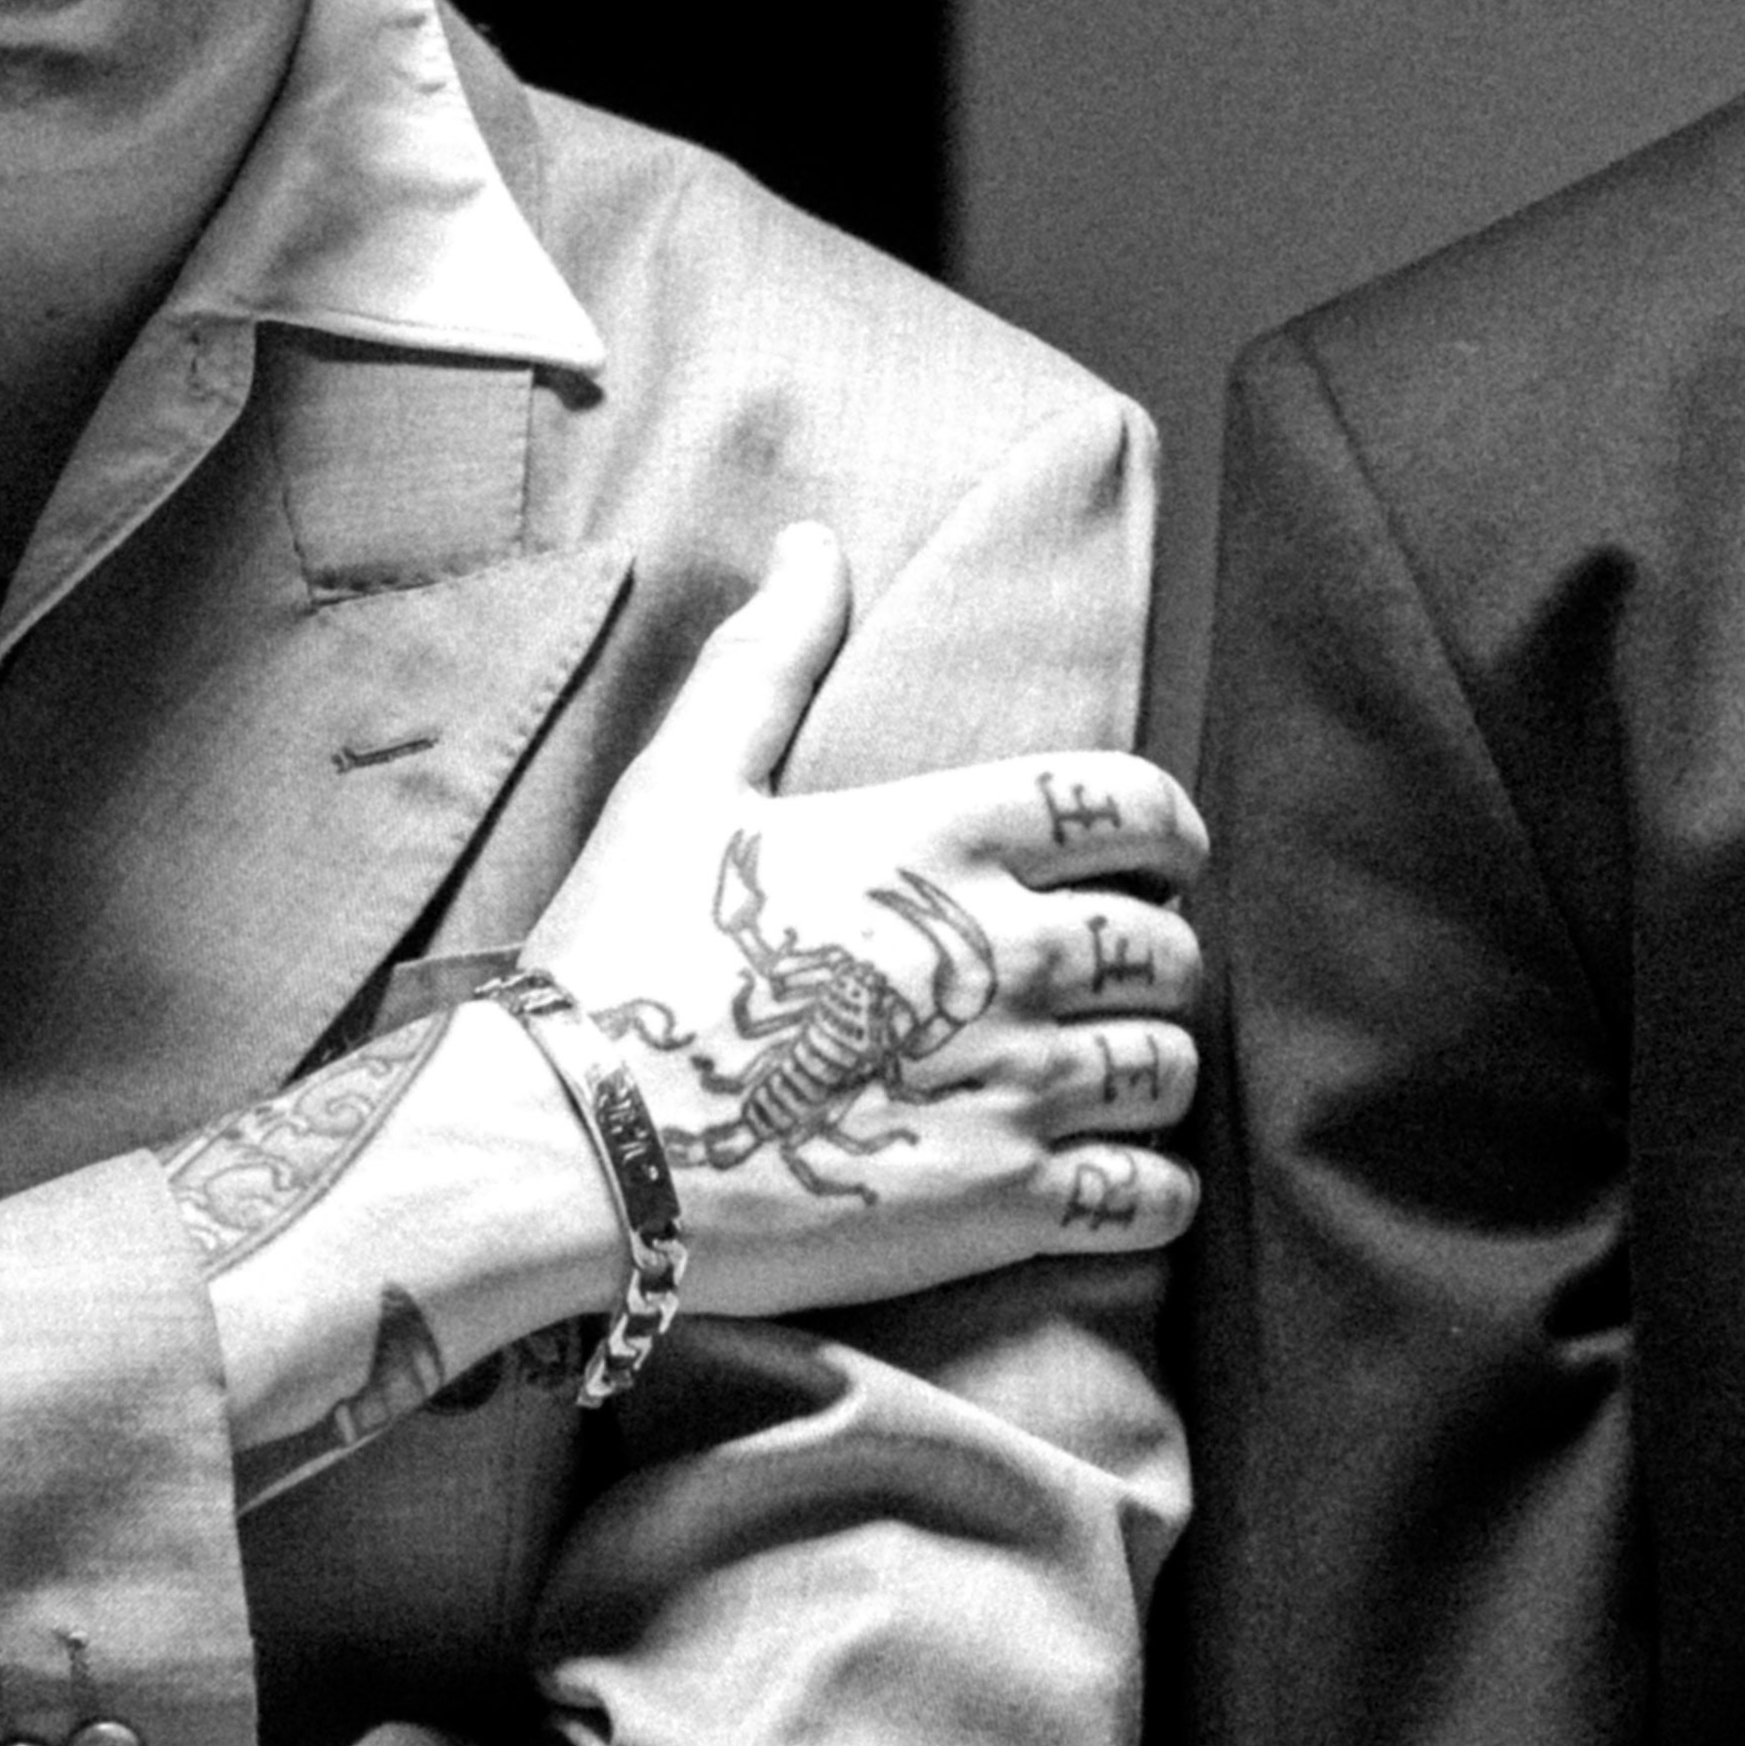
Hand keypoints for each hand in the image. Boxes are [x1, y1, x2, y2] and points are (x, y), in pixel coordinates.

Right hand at [516, 520, 1208, 1315]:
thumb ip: (767, 658)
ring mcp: (1015, 1081)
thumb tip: (814, 545)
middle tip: (1107, 986)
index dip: (1163, 831)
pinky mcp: (1004, 1200)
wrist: (575, 1145)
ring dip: (1151, 1071)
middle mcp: (1007, 949)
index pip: (1133, 804)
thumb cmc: (625, 955)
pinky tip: (1115, 1186)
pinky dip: (1153, 1193)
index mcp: (947, 833)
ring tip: (1103, 1083)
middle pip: (1169, 947)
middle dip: (1154, 962)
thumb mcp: (683, 780)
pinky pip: (1151, 1197)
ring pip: (1169, 1067)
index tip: (1155, 860)